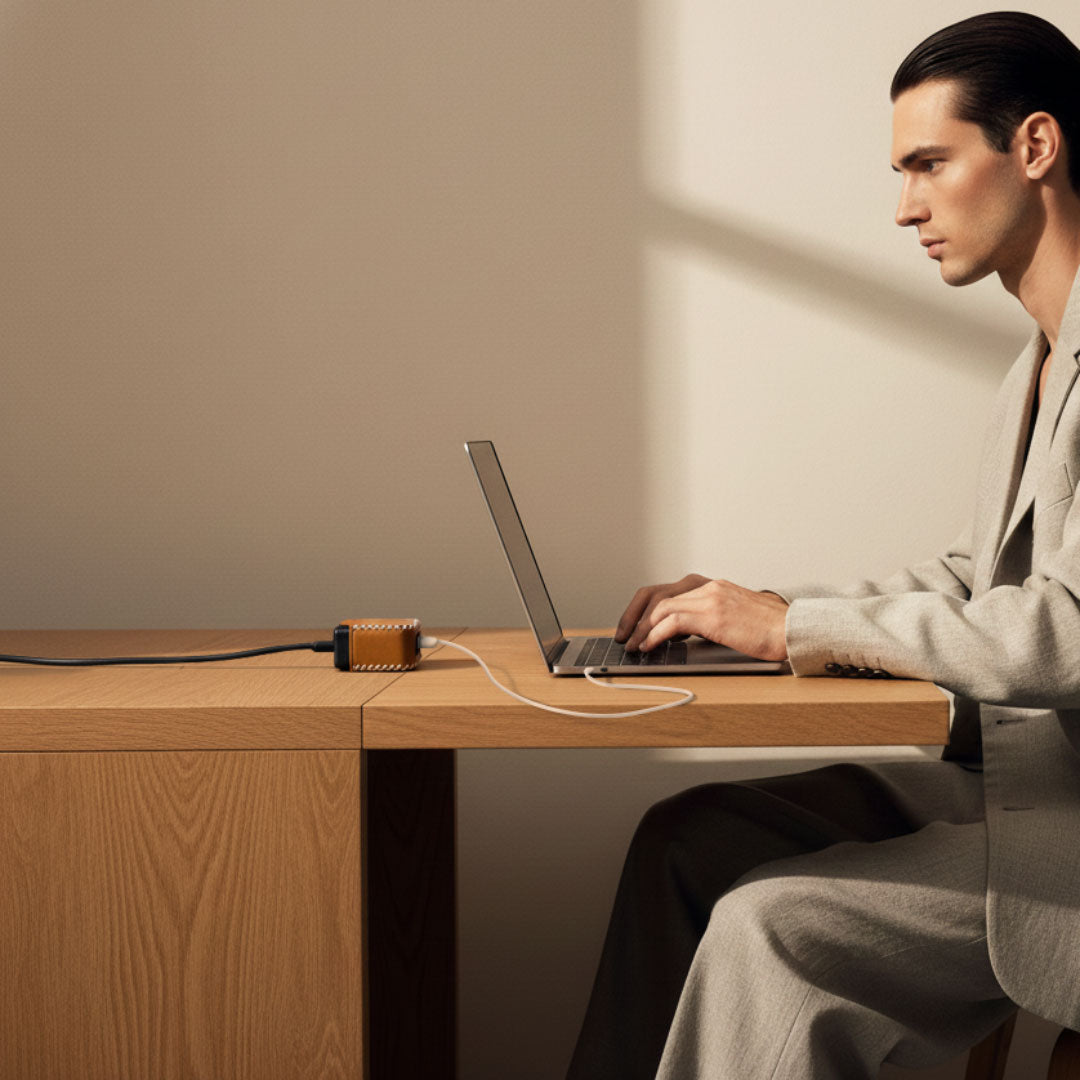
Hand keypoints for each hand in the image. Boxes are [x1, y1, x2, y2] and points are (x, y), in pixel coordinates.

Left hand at [617, 576, 788, 660]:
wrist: (797, 630)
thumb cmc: (771, 631)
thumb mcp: (734, 618)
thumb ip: (708, 619)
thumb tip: (678, 635)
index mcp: (712, 586)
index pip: (666, 590)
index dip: (643, 607)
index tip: (631, 624)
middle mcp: (709, 587)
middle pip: (656, 593)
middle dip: (633, 614)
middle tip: (623, 635)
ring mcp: (711, 598)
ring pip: (660, 607)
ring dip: (641, 629)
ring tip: (633, 646)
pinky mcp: (714, 615)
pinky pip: (672, 622)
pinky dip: (655, 635)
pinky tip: (649, 647)